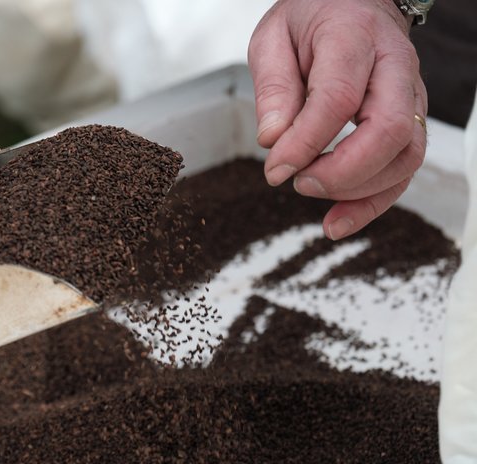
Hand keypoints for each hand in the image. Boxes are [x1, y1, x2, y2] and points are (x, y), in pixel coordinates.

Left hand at [248, 0, 426, 239]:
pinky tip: (337, 221)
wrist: (354, 4)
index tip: (275, 169)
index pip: (338, 98)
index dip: (306, 142)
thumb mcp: (273, 39)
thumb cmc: (312, 19)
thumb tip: (273, 138)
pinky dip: (372, 203)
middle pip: (389, 131)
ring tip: (311, 193)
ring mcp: (410, 96)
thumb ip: (273, 87)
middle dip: (341, 171)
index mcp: (354, 37)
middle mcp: (394, 67)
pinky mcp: (410, 123)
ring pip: (406, 156)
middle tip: (298, 181)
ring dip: (358, 191)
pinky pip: (404, 172)